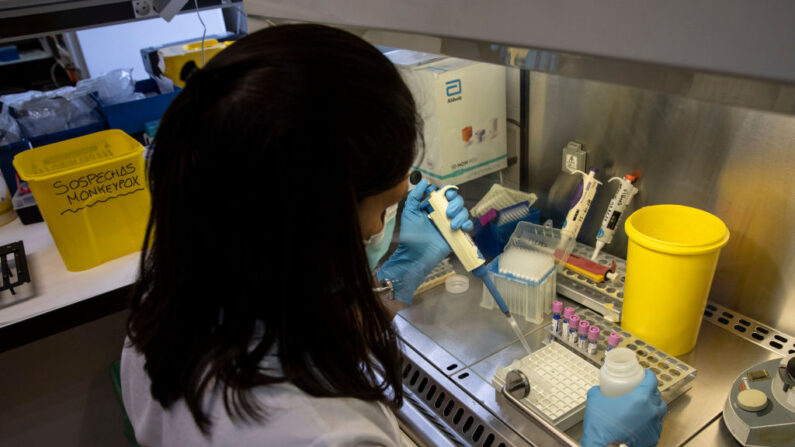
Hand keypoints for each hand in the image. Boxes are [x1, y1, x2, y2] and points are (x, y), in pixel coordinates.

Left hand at [377, 180, 471, 303]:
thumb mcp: (409, 212)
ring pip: (464, 212)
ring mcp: (450, 224)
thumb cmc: (410, 235)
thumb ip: (415, 196)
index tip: (447, 195)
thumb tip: (423, 181)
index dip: (450, 192)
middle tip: (448, 213)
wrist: (416, 255)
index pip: (446, 194)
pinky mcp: (456, 234)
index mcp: (433, 207)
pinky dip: (467, 224)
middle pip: (457, 201)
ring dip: (460, 216)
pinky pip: (467, 226)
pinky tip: (460, 228)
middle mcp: (443, 214)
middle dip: (456, 204)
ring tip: (451, 226)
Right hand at [581, 370, 666, 446]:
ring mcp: (654, 426)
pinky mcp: (654, 438)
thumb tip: (598, 390)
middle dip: (651, 392)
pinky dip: (650, 422)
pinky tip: (640, 423)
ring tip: (642, 407)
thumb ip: (598, 392)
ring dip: (653, 407)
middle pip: (658, 396)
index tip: (645, 374)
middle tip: (641, 390)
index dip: (649, 376)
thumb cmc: (602, 426)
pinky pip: (656, 426)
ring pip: (659, 412)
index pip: (652, 381)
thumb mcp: (594, 401)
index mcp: (641, 398)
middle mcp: (652, 411)